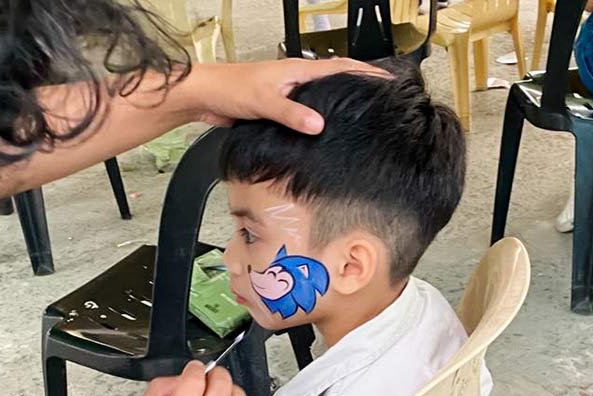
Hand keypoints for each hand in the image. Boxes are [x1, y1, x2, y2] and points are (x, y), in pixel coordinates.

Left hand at [185, 58, 390, 133]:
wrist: (205, 97)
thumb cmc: (230, 89)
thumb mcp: (265, 101)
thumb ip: (292, 114)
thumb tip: (319, 125)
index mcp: (298, 70)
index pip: (341, 67)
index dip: (366, 72)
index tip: (387, 79)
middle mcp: (295, 79)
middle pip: (335, 80)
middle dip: (358, 86)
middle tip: (379, 99)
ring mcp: (286, 93)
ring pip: (320, 97)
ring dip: (338, 103)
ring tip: (359, 115)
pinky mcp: (276, 108)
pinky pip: (303, 112)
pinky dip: (317, 119)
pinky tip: (322, 132)